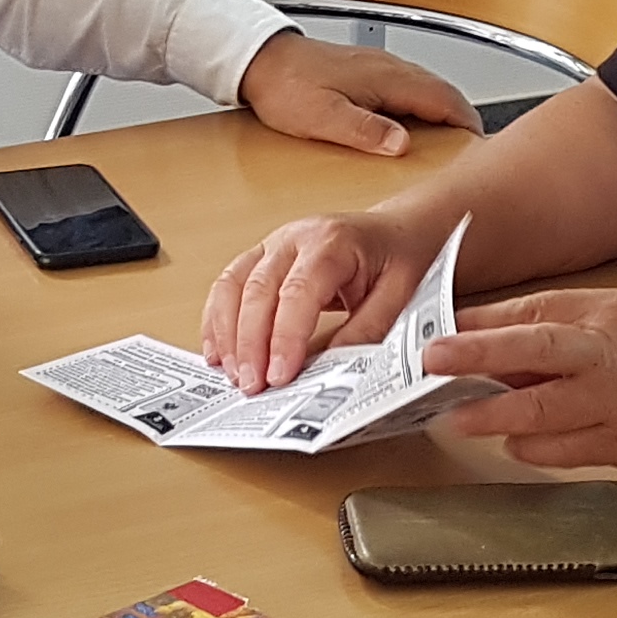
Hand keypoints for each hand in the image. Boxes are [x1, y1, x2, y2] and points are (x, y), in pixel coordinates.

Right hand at [202, 209, 442, 390]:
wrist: (395, 231)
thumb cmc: (397, 258)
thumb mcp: (399, 295)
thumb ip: (367, 329)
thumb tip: (334, 368)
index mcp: (331, 242)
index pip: (298, 291)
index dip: (284, 336)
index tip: (279, 376)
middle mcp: (294, 238)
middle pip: (257, 290)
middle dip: (250, 344)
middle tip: (252, 386)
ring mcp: (271, 246)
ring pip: (232, 286)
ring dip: (226, 335)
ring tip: (234, 376)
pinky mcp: (259, 259)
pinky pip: (226, 287)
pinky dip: (217, 322)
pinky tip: (218, 353)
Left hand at [235, 30, 477, 158]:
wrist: (260, 61)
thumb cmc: (285, 87)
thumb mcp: (323, 118)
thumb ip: (365, 130)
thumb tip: (402, 144)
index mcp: (385, 78)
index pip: (444, 98)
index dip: (466, 123)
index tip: (479, 145)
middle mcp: (388, 67)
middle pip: (441, 92)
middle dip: (461, 119)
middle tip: (471, 148)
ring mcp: (379, 66)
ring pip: (426, 88)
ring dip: (442, 111)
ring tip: (449, 141)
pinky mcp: (366, 70)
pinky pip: (408, 87)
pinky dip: (422, 105)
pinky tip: (411, 124)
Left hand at [428, 289, 616, 473]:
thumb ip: (555, 319)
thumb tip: (488, 328)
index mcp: (607, 327)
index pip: (532, 326)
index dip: (479, 336)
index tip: (436, 342)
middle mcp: (610, 373)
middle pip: (531, 376)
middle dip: (475, 379)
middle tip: (430, 380)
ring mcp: (616, 419)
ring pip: (541, 428)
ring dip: (495, 423)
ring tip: (461, 418)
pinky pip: (563, 457)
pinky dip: (533, 448)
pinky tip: (516, 438)